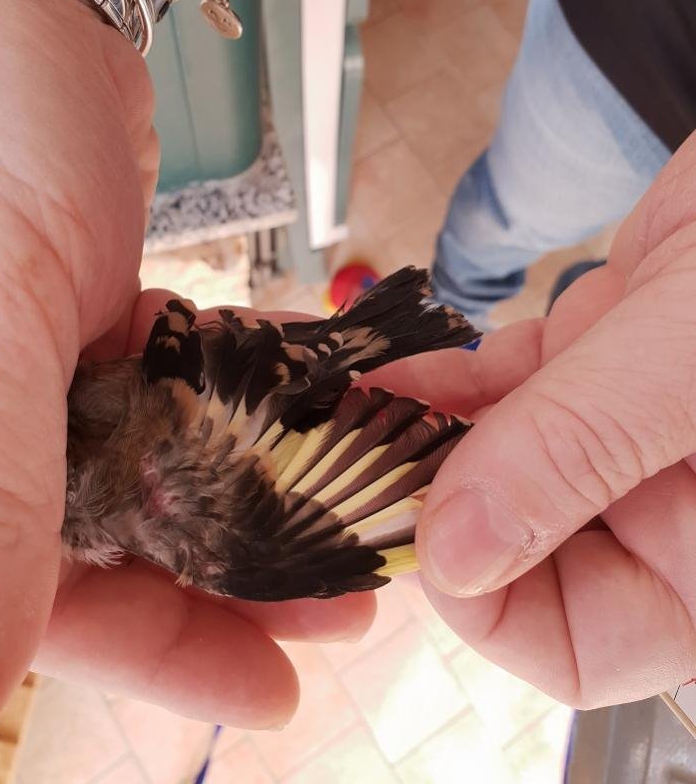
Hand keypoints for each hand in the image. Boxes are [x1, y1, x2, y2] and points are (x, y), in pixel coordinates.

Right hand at [0, 0, 372, 773]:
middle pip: (113, 552)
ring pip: (154, 482)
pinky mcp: (84, 330)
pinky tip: (309, 422)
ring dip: (253, 496)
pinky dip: (237, 413)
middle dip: (235, 574)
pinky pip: (169, 400)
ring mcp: (31, 381)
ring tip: (354, 514)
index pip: (32, 607)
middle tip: (348, 595)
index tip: (276, 692)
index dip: (157, 658)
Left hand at [392, 136, 695, 708]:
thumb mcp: (691, 363)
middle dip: (432, 510)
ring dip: (419, 441)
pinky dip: (447, 386)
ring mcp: (625, 434)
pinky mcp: (601, 363)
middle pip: (521, 554)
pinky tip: (391, 374)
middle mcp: (666, 512)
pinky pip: (505, 394)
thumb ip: (581, 449)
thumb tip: (459, 553)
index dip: (490, 604)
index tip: (421, 534)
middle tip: (348, 464)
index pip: (581, 643)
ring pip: (498, 466)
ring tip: (346, 414)